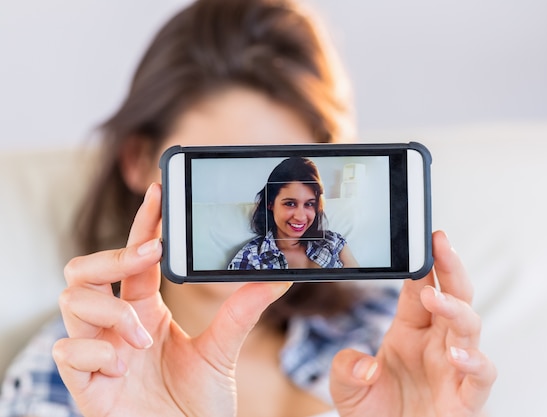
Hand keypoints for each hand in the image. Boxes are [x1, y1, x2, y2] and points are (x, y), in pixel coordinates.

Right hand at [53, 183, 290, 416]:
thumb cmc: (196, 403)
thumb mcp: (222, 352)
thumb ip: (242, 313)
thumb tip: (276, 276)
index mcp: (144, 310)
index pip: (135, 258)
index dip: (142, 225)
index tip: (158, 192)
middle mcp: (116, 325)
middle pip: (83, 269)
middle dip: (110, 255)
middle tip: (148, 257)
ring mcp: (97, 353)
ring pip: (70, 301)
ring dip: (111, 311)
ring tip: (143, 339)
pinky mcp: (85, 383)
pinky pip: (65, 351)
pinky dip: (94, 351)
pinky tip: (121, 368)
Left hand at [330, 231, 496, 416]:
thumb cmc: (374, 412)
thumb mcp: (346, 388)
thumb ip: (346, 369)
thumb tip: (364, 364)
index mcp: (409, 329)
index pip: (419, 288)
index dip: (424, 264)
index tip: (424, 239)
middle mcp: (435, 342)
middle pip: (452, 296)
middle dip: (450, 268)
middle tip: (440, 245)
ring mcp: (454, 367)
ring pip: (469, 327)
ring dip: (456, 309)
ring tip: (435, 299)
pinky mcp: (467, 396)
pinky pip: (482, 374)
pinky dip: (475, 363)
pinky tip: (458, 355)